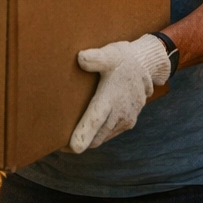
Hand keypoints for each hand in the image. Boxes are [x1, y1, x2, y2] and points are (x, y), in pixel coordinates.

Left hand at [69, 35, 170, 152]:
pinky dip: (98, 135)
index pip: (95, 121)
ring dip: (88, 139)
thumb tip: (81, 58)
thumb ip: (95, 58)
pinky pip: (109, 134)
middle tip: (57, 141)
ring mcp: (125, 120)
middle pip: (95, 138)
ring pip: (102, 138)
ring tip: (69, 136)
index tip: (72, 147)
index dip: (83, 136)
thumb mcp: (109, 54)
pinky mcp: (129, 123)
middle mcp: (119, 113)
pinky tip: (88, 128)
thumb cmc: (122, 59)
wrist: (145, 65)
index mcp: (110, 98)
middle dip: (77, 144)